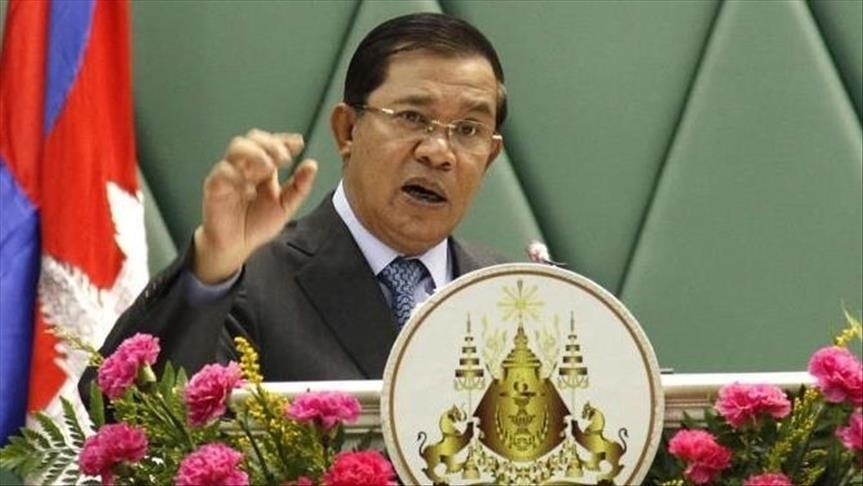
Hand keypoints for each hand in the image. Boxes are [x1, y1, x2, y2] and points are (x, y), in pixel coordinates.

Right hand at [192, 129, 317, 283]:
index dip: (284, 140)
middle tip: (284, 157)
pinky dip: (237, 177)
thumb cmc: (256, 224)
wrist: (236, 245)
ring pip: (236, 149)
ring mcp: (229, 174)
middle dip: (270, 144)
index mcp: (263, 169)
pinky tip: (249, 191)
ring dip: (255, 154)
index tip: (299, 144)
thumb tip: (312, 165)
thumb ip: (299, 187)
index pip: (271, 144)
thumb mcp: (285, 206)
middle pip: (253, 139)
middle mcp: (246, 167)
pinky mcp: (215, 186)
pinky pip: (222, 172)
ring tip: (268, 168)